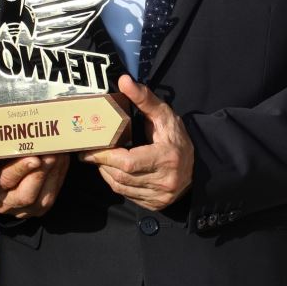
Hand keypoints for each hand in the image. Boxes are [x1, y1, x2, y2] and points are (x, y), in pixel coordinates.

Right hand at [0, 154, 69, 218]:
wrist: (5, 182)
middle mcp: (4, 203)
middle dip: (41, 174)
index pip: (4, 180)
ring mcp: (23, 211)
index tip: (34, 158)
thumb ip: (5, 148)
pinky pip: (52, 195)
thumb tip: (23, 131)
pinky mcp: (39, 211)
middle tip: (52, 154)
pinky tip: (63, 160)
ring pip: (42, 200)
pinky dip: (59, 176)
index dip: (20, 169)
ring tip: (60, 154)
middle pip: (25, 196)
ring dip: (54, 173)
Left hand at [81, 74, 193, 211]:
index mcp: (167, 158)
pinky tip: (112, 170)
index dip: (105, 156)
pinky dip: (116, 182)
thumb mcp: (164, 115)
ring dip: (105, 173)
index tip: (90, 148)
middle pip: (121, 176)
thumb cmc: (177, 138)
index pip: (127, 162)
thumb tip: (124, 81)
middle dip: (101, 163)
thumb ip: (144, 98)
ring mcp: (160, 196)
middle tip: (88, 152)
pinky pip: (127, 195)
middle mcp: (164, 181)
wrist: (197, 167)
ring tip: (99, 159)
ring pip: (121, 187)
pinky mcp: (155, 204)